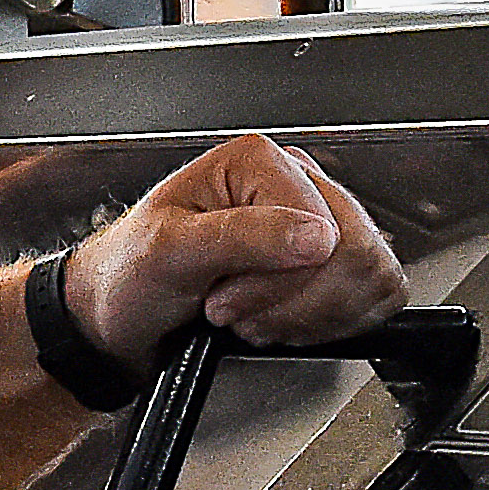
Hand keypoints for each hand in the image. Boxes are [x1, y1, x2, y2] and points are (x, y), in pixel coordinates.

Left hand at [58, 134, 405, 366]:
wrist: (116, 315)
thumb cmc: (129, 274)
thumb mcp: (170, 251)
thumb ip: (244, 238)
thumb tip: (318, 238)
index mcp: (259, 163)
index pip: (326, 230)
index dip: (281, 283)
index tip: (222, 302)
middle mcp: (295, 186)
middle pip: (357, 254)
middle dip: (295, 303)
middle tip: (233, 310)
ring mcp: (316, 226)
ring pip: (371, 278)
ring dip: (310, 318)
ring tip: (252, 316)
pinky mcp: (328, 266)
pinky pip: (372, 297)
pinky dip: (328, 325)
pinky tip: (279, 323)